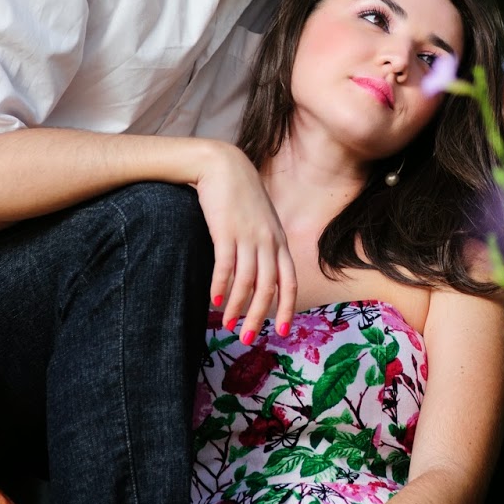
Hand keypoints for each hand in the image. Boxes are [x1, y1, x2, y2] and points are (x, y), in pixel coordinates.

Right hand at [191, 141, 297, 342]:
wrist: (223, 165)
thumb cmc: (239, 196)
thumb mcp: (260, 221)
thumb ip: (263, 245)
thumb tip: (260, 274)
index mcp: (278, 241)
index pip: (288, 282)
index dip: (286, 308)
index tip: (280, 331)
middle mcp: (268, 241)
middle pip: (268, 288)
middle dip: (259, 316)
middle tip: (247, 339)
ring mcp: (248, 236)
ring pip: (247, 281)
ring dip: (238, 307)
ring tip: (227, 325)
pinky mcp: (226, 231)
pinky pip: (226, 266)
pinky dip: (222, 286)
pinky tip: (215, 302)